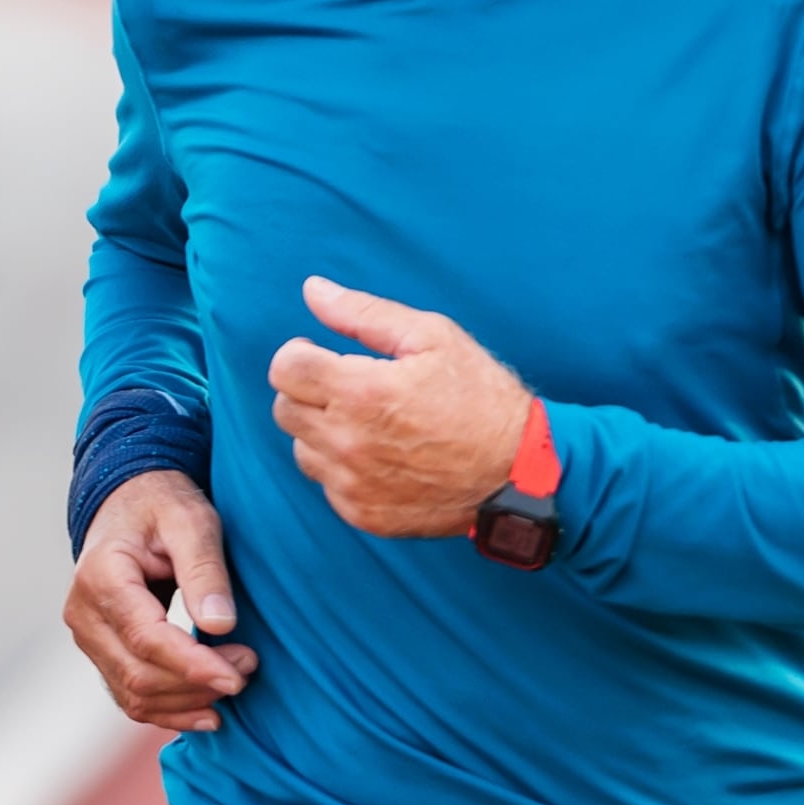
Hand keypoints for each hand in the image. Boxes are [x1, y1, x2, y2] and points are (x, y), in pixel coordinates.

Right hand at [64, 468, 255, 735]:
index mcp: (101, 575)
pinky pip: (129, 697)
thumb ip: (204, 569)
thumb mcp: (191, 521)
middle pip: (138, 674)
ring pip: (134, 693)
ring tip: (236, 682)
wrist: (129, 504)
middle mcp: (83, 612)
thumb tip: (220, 625)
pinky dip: (169, 711)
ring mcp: (88, 637)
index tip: (238, 675)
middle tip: (248, 667)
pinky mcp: (101, 652)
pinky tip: (207, 713)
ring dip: (187, 701)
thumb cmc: (162, 506)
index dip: (193, 665)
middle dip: (197, 683)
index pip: (146, 638)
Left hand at [267, 277, 529, 538]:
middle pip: (284, 409)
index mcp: (361, 391)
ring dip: (322, 432)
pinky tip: (381, 456)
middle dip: (308, 391)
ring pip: (301, 449)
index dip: (299, 355)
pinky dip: (342, 468)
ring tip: (369, 423)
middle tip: (348, 387)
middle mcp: (348, 442)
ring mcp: (352, 484)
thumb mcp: (432, 337)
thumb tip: (313, 290)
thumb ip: (363, 313)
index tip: (321, 356)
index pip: (284, 369)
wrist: (519, 472)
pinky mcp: (362, 514)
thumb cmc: (481, 397)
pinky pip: (326, 485)